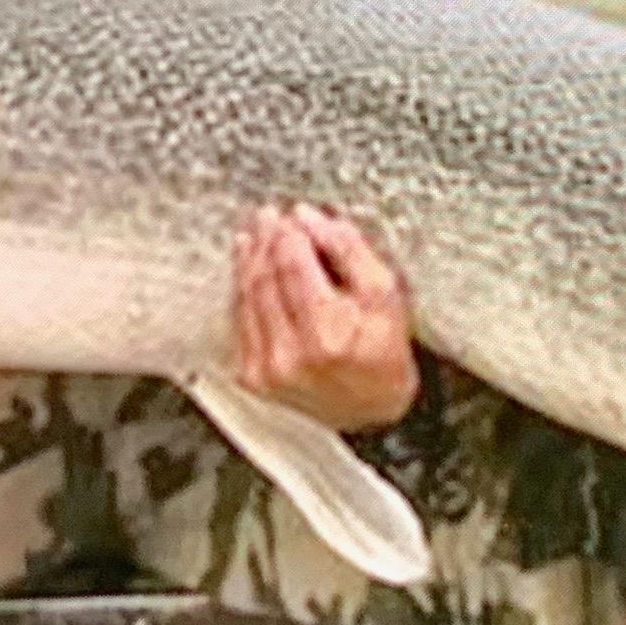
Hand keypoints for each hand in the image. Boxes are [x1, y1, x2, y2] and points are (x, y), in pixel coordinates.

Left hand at [232, 204, 420, 431]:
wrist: (371, 410)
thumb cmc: (383, 351)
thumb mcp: (385, 296)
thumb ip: (352, 252)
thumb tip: (315, 219)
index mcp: (327, 334)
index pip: (293, 264)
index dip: (290, 233)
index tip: (294, 213)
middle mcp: (291, 355)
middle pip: (266, 277)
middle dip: (268, 240)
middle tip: (270, 216)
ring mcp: (267, 369)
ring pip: (247, 296)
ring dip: (249, 259)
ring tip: (256, 233)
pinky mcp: (252, 377)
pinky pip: (240, 320)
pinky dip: (242, 289)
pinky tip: (247, 266)